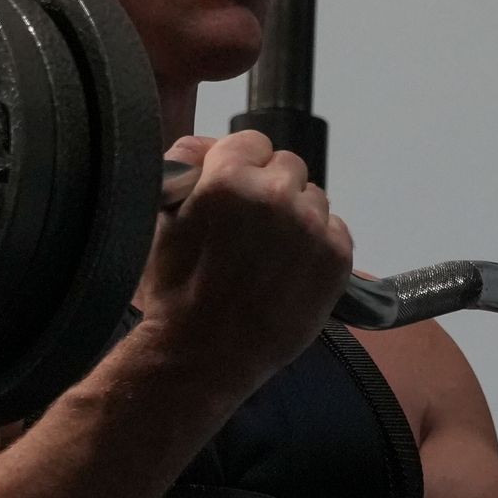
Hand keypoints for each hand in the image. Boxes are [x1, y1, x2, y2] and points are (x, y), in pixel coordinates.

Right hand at [137, 129, 353, 397]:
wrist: (204, 357)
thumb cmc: (176, 294)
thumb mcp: (162, 221)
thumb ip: (186, 168)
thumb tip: (209, 145)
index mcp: (227, 179)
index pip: (252, 141)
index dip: (241, 165)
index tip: (235, 193)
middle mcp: (274, 195)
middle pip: (288, 166)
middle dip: (271, 189)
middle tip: (252, 230)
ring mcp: (310, 227)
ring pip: (314, 199)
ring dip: (297, 218)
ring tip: (271, 256)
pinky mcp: (336, 257)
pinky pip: (335, 231)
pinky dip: (318, 246)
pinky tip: (291, 272)